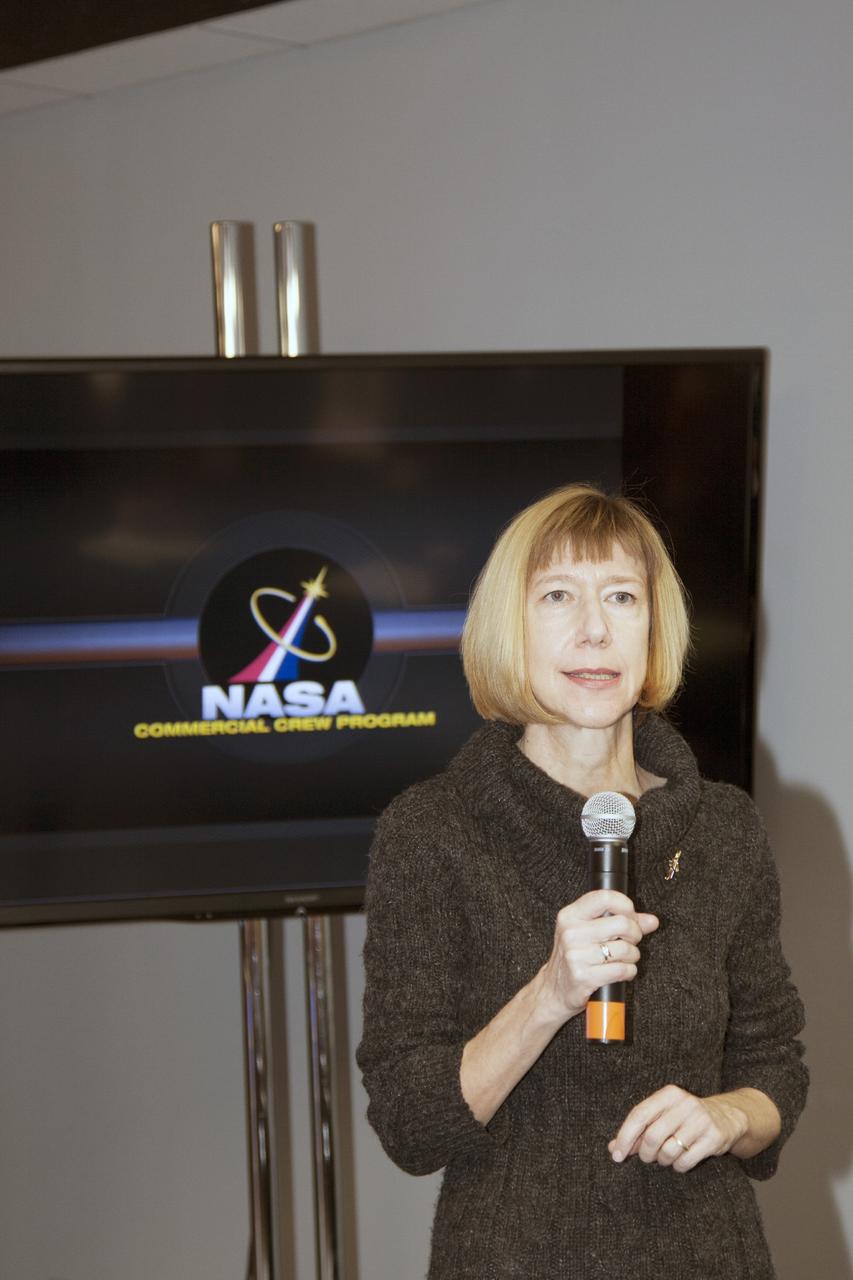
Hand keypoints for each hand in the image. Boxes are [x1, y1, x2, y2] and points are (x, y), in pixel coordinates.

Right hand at [538, 890, 657, 1022]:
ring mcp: (576, 955)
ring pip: (625, 949)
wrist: (554, 990)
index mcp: (570, 916)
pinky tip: (621, 972)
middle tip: (630, 941)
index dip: (625, 905)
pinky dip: (629, 971)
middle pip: (621, 923)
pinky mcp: (583, 976)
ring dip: (633, 956)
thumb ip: (621, 921)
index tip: (630, 916)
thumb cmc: (575, 958)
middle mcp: (570, 932)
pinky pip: (622, 970)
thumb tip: (652, 921)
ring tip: (624, 958)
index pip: (604, 897)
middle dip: (634, 933)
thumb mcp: (589, 933)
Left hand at [608, 1085, 749, 1172]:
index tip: (616, 1155)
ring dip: (662, 1161)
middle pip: (652, 1137)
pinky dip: (678, 1166)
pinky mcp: (713, 1138)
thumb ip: (638, 1130)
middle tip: (648, 1157)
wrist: (727, 1117)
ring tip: (666, 1156)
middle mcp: (685, 1104)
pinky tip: (680, 1160)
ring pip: (668, 1152)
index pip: (639, 1115)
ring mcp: (701, 1121)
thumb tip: (613, 1148)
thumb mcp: (663, 1116)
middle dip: (645, 1153)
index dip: (624, 1136)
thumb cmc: (685, 1118)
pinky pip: (685, 1162)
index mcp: (668, 1094)